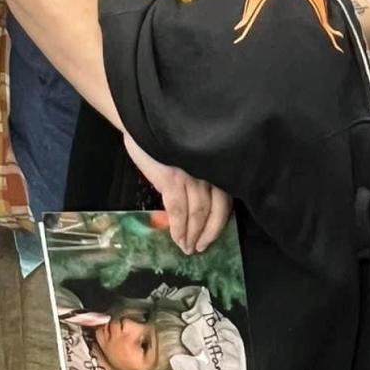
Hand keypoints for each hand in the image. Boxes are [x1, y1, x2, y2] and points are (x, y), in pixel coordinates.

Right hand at [123, 133, 231, 255]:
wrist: (144, 121)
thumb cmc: (167, 137)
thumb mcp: (189, 157)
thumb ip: (197, 176)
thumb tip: (196, 206)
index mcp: (215, 165)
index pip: (225, 201)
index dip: (217, 224)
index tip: (209, 239)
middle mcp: (208, 171)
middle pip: (215, 211)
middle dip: (207, 234)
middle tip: (199, 249)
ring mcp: (191, 175)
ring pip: (197, 214)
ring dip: (192, 235)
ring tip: (187, 248)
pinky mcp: (172, 179)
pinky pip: (178, 211)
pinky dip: (178, 228)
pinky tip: (177, 239)